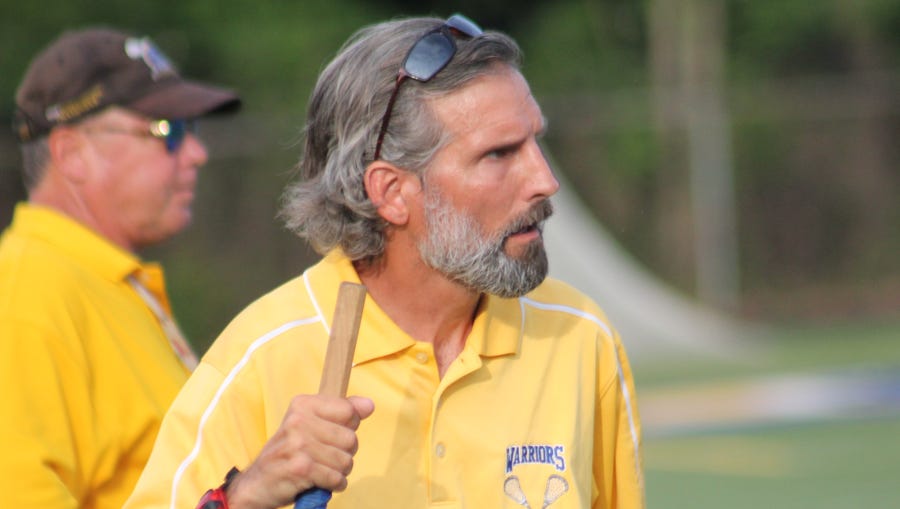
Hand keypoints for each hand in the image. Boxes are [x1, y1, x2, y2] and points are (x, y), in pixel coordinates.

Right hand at [225, 394, 374, 508]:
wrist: (257, 483)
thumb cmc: (289, 452)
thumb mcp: (311, 425)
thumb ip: (342, 412)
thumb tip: (369, 405)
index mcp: (302, 404)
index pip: (349, 411)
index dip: (348, 427)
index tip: (332, 435)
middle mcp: (298, 420)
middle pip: (351, 438)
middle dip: (345, 453)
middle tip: (325, 457)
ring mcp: (298, 444)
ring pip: (345, 460)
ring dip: (339, 472)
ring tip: (322, 470)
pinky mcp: (300, 468)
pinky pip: (335, 477)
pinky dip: (334, 484)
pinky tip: (321, 482)